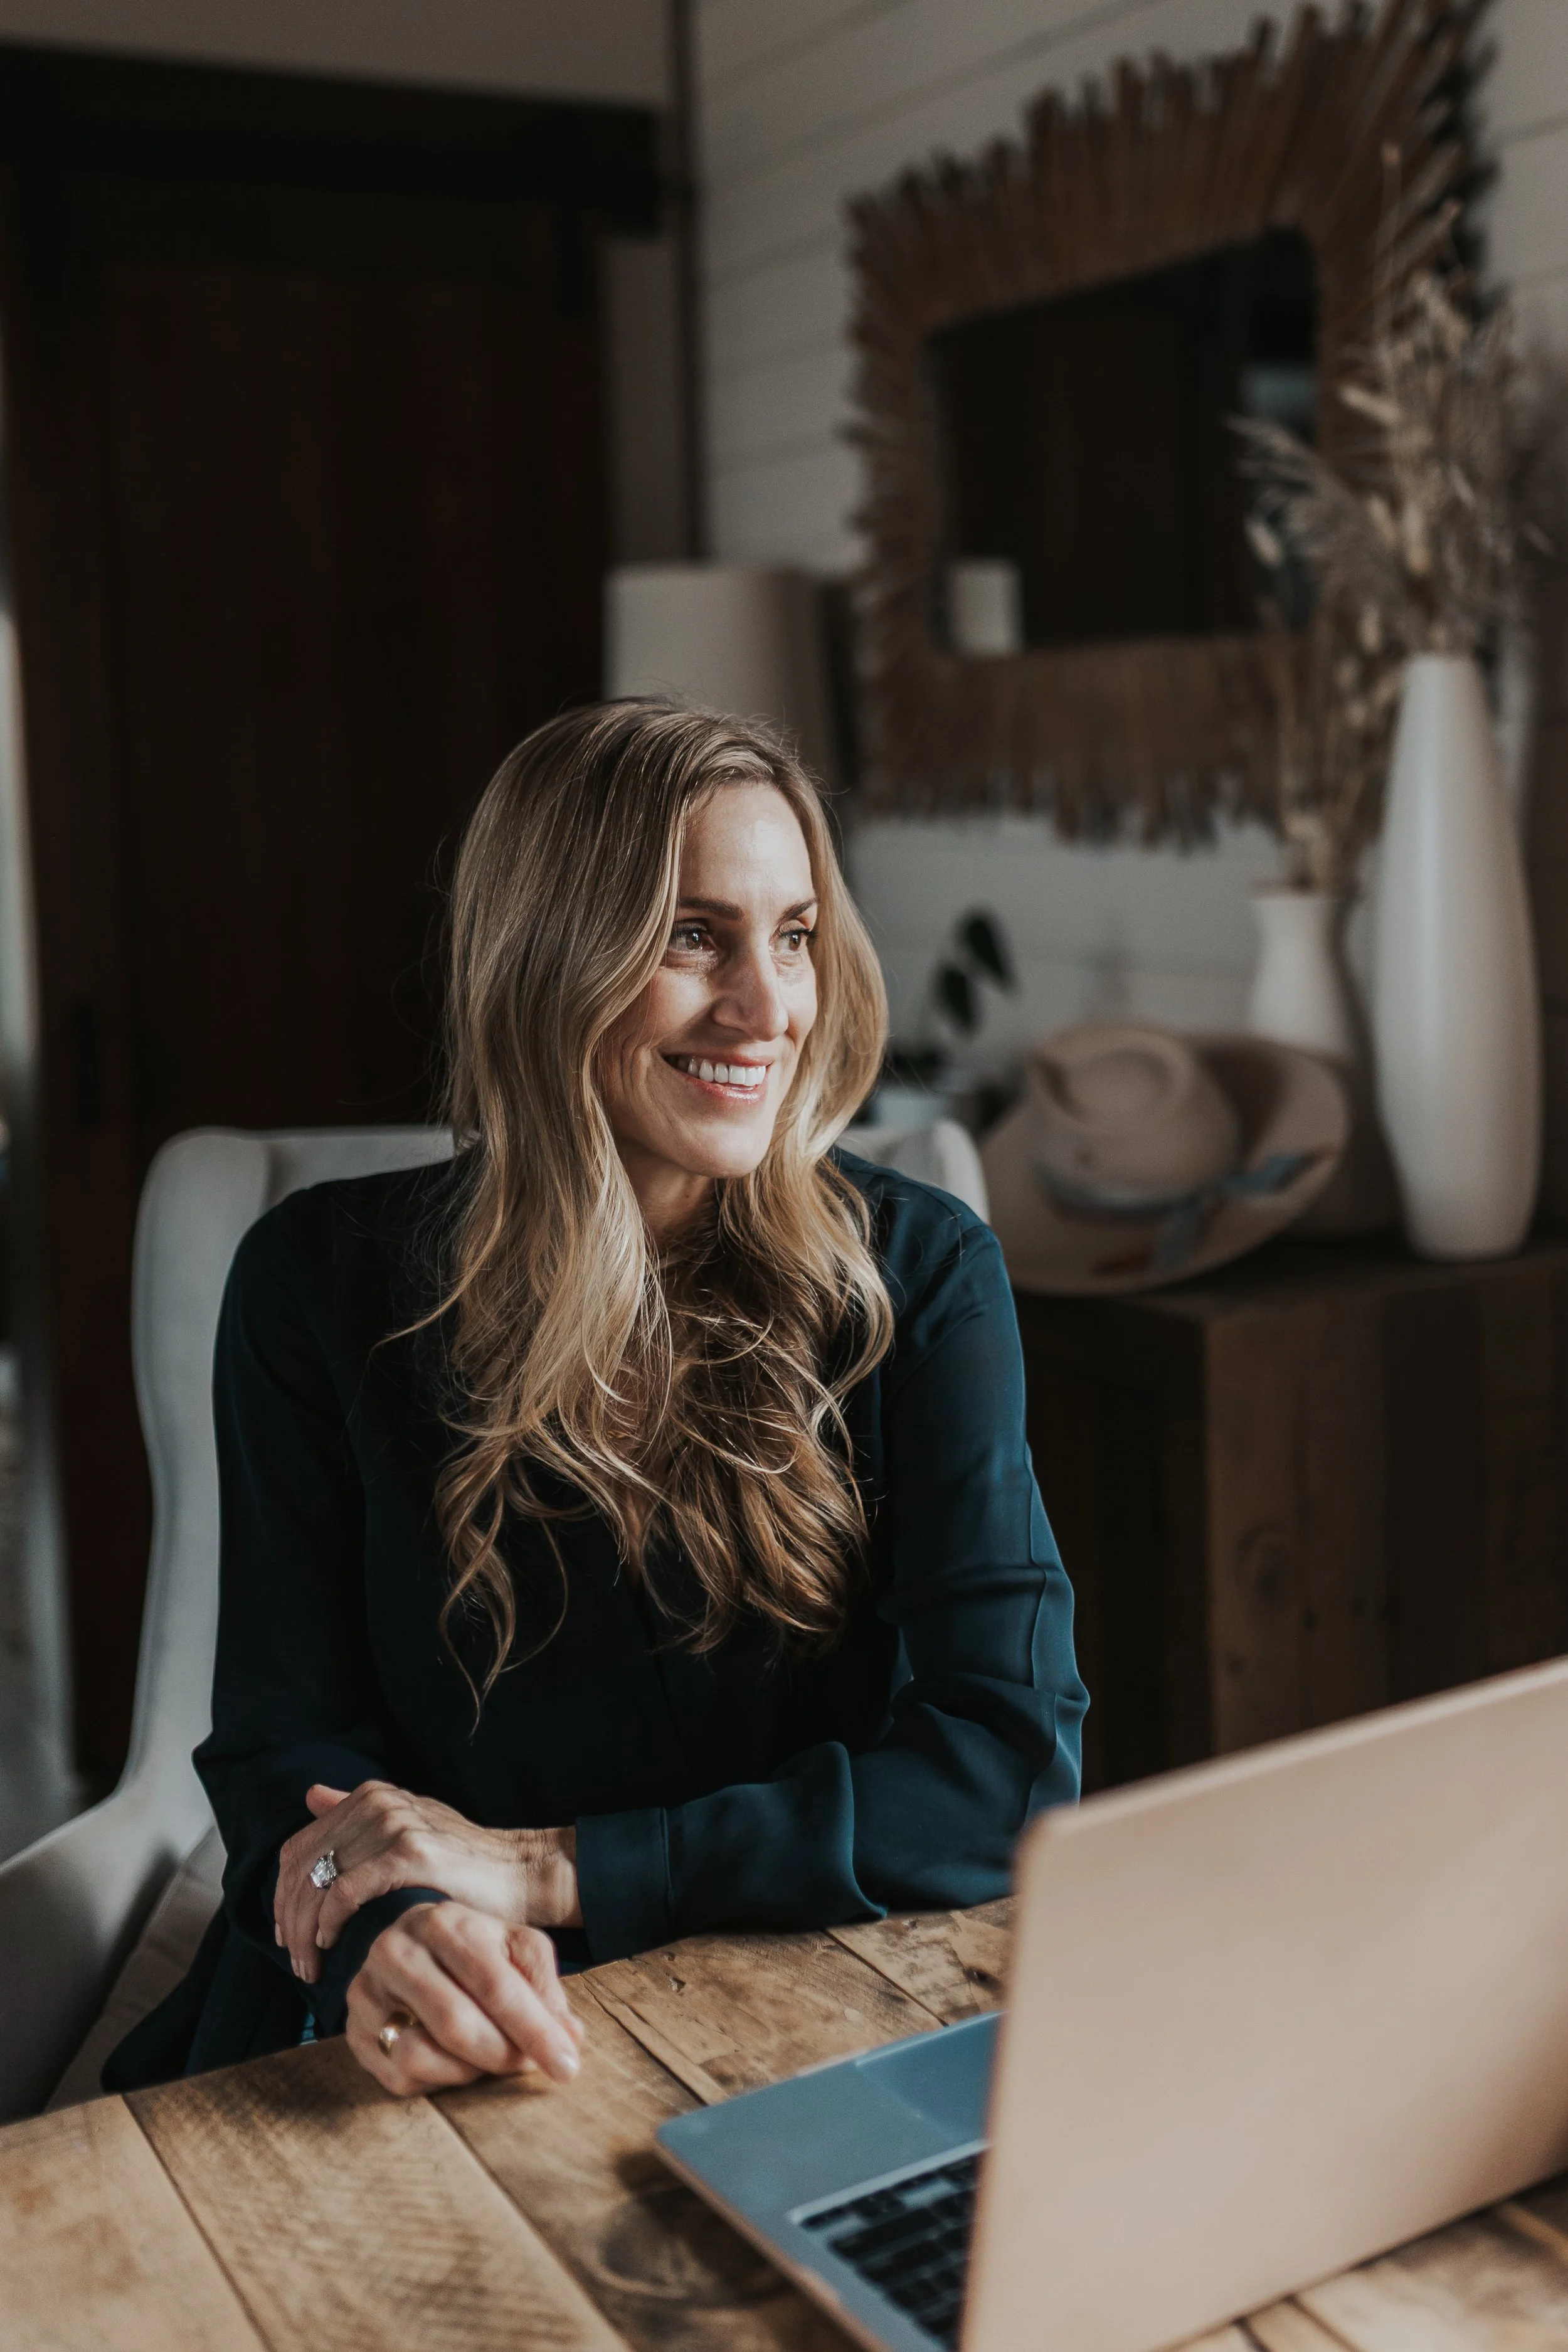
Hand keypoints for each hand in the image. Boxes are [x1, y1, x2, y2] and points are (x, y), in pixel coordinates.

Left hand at [275, 1780, 580, 1985]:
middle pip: (303, 1869)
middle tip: (296, 1961)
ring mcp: (393, 1825)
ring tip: (310, 1966)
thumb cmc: (462, 1864)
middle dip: (289, 1921)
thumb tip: (311, 1795)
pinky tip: (331, 1945)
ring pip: (319, 1884)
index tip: (284, 1934)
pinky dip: (329, 1921)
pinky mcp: (409, 1853)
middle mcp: (377, 1804)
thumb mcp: (409, 1827)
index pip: (299, 1849)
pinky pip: (347, 1891)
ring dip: (304, 1933)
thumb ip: (359, 1813)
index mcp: (371, 1797)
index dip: (282, 1896)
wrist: (519, 1874)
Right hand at [345, 1898, 583, 2095]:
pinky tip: (453, 2059)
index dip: (535, 2030)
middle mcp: (397, 1950)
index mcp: (445, 1923)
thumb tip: (570, 2036)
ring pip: (419, 2054)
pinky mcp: (354, 2030)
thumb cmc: (474, 1948)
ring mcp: (367, 1991)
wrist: (410, 1942)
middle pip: (455, 2024)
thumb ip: (544, 1986)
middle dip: (503, 2056)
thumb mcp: (515, 1948)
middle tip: (531, 2066)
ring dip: (467, 2070)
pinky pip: (399, 2076)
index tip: (568, 2067)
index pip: (495, 1984)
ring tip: (488, 2056)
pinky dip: (438, 2079)